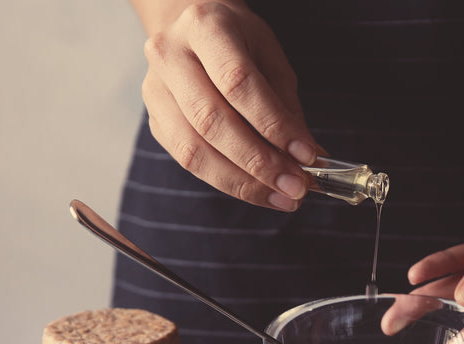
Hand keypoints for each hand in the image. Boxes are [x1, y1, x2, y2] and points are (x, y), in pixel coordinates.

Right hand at [140, 2, 320, 210]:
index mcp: (205, 27)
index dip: (274, 124)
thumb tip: (308, 156)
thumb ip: (285, 106)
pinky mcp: (155, 121)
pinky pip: (189, 162)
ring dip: (243, 182)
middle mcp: (170, 55)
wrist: (194, 34)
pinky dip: (228, 182)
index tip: (306, 153)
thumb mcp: (270, 59)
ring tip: (281, 196)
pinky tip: (258, 191)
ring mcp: (155, 90)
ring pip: (194, 150)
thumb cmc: (239, 44)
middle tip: (296, 185)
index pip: (238, 83)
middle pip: (212, 121)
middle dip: (260, 162)